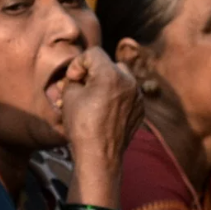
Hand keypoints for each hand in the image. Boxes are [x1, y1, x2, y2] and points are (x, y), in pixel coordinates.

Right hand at [59, 47, 142, 164]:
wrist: (99, 156)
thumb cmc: (81, 127)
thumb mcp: (69, 96)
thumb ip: (75, 78)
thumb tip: (80, 75)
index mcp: (111, 75)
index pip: (93, 53)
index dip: (78, 64)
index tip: (73, 79)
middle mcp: (129, 81)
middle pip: (109, 63)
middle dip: (94, 72)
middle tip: (83, 88)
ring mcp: (137, 96)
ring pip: (121, 77)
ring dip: (107, 83)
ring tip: (95, 99)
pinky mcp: (140, 109)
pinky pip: (128, 93)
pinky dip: (117, 96)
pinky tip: (105, 111)